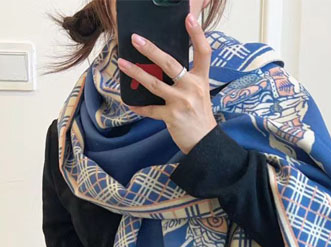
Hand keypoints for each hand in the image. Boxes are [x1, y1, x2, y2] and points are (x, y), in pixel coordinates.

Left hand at [117, 12, 217, 154]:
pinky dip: (139, 106)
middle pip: (170, 63)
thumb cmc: (200, 116)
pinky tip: (131, 102)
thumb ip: (186, 79)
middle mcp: (192, 88)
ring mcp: (181, 102)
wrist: (205, 142)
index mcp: (201, 80)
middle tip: (136, 38)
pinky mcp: (171, 116)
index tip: (188, 18)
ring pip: (154, 83)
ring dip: (136, 73)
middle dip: (151, 49)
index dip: (197, 34)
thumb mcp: (200, 94)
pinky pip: (150, 109)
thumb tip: (161, 66)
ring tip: (122, 63)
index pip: (204, 52)